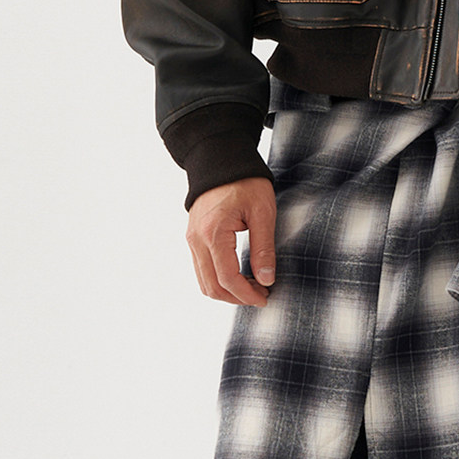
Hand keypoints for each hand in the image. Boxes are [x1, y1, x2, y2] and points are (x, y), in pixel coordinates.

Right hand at [186, 178, 275, 308]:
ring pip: (204, 281)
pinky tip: (240, 275)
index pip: (228, 278)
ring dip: (227, 291)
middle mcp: (196, 240)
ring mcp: (191, 239)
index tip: (265, 298)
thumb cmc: (245, 182)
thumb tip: (267, 280)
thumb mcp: (262, 213)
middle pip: (212, 286)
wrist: (221, 161)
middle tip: (261, 295)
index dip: (247, 294)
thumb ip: (264, 248)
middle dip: (237, 298)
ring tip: (252, 287)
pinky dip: (219, 279)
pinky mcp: (193, 237)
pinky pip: (202, 269)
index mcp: (213, 234)